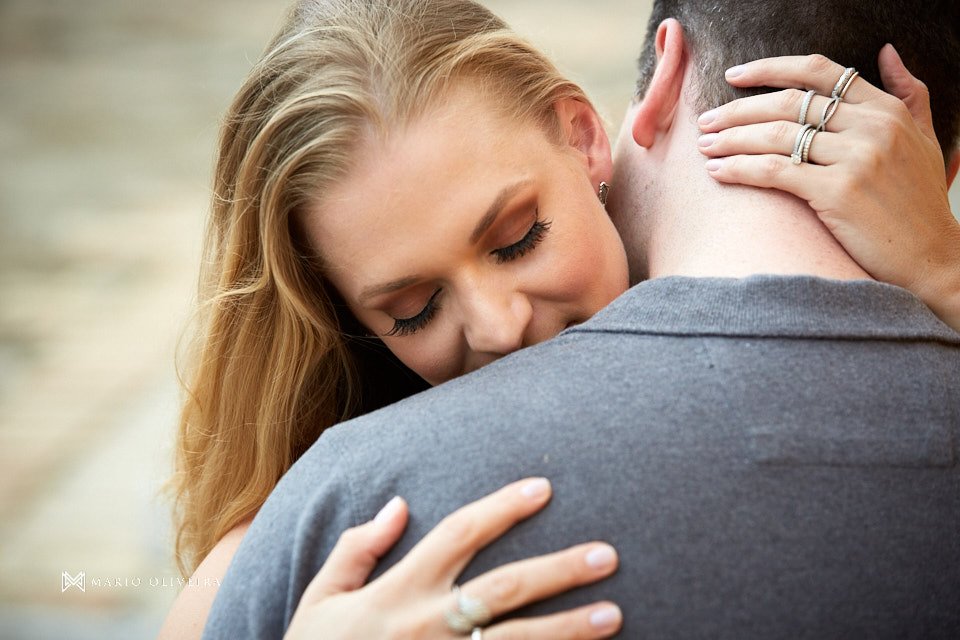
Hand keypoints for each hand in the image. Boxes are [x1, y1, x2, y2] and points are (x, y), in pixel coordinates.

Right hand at [284, 478, 621, 638]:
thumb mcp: (320, 599)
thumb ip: (356, 549)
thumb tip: (399, 505)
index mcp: (399, 591)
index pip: (460, 533)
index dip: (503, 507)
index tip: (543, 488)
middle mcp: (428, 626)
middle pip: (505, 589)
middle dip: (559, 570)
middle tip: (607, 555)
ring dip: (568, 630)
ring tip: (614, 614)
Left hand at [696, 48, 959, 331]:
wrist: (931, 258)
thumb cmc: (919, 203)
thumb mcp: (924, 138)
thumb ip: (908, 93)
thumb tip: (887, 51)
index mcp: (886, 109)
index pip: (818, 72)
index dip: (769, 69)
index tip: (733, 77)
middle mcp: (872, 126)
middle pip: (788, 103)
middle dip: (738, 109)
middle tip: (705, 120)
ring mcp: (857, 158)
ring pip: (776, 135)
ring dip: (731, 139)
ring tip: (704, 146)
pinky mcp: (838, 191)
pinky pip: (775, 171)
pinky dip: (740, 169)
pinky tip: (717, 173)